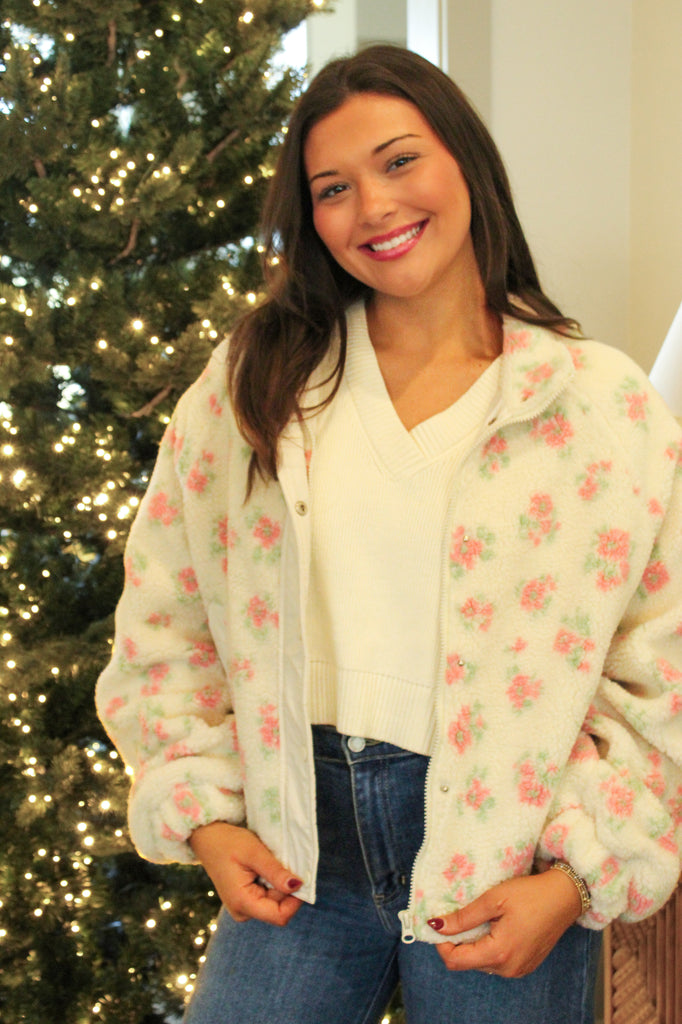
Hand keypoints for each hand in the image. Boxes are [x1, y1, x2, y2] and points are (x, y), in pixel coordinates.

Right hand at [189, 821, 303, 926]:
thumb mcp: (254, 853)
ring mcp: (243, 907)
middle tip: (280, 862)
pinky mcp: (245, 900)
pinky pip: (267, 896)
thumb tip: (298, 886)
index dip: (295, 900)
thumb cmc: (228, 842)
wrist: (208, 838)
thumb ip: (275, 872)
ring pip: (275, 902)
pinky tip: (264, 867)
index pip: (280, 916)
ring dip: (279, 883)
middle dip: (286, 888)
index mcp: (242, 903)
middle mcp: (242, 912)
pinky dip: (272, 882)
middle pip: (278, 908)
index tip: (300, 877)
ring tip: (269, 862)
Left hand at [427, 868, 582, 977]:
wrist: (565, 896)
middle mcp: (508, 969)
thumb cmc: (530, 894)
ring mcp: (519, 969)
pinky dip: (488, 947)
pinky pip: (497, 962)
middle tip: (459, 916)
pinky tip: (494, 926)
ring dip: (473, 945)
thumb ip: (464, 917)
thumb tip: (436, 926)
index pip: (456, 961)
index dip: (441, 943)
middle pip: (468, 963)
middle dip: (457, 942)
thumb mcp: (493, 899)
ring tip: (478, 919)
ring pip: (482, 963)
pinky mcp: (526, 965)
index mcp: (498, 953)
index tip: (441, 922)